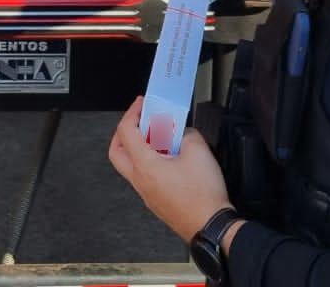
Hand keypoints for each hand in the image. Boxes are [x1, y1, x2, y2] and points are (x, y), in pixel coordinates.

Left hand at [108, 98, 233, 242]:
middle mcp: (140, 181)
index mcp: (144, 166)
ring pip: (131, 165)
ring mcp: (147, 193)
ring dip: (139, 147)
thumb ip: (187, 133)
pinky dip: (150, 162)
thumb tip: (182, 133)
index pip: (125, 132)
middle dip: (125, 132)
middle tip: (139, 121)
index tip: (141, 104)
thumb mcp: (198, 150)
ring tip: (159, 138)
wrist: (212, 226)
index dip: (132, 113)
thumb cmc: (203, 196)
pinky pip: (145, 177)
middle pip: (117, 151)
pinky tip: (169, 158)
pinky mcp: (157, 201)